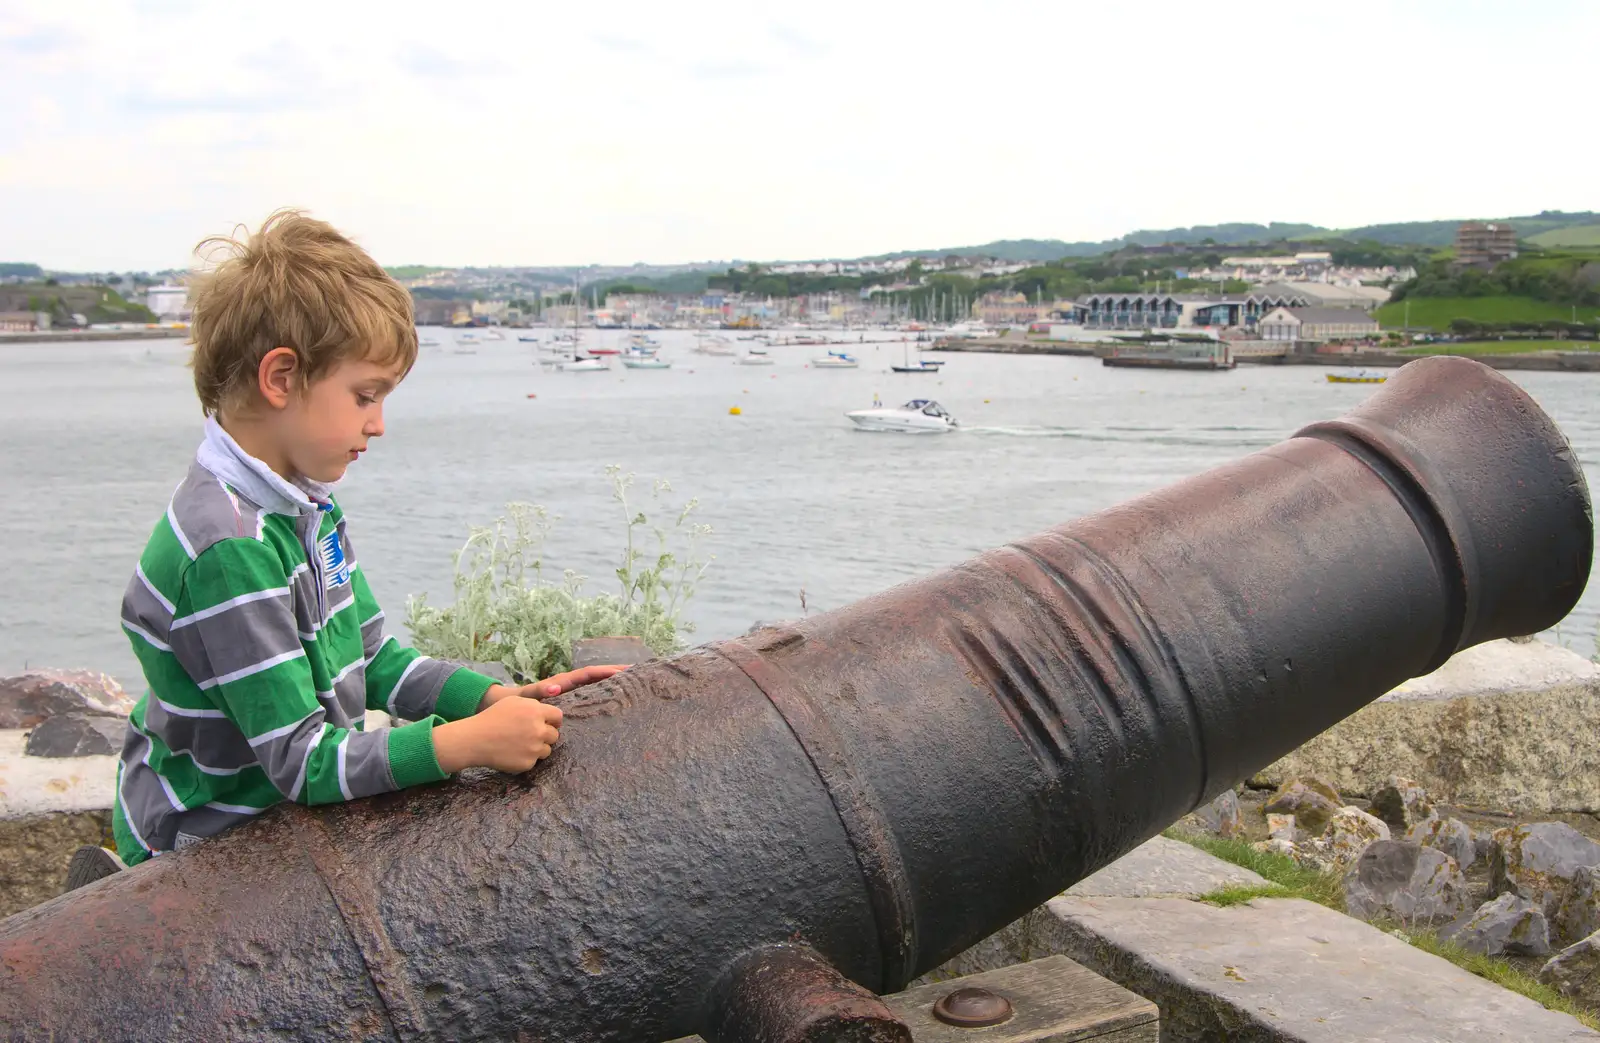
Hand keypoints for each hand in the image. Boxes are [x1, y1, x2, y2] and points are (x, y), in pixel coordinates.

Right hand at [434, 697, 563, 773]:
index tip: (548, 724)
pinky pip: (534, 761)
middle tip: (530, 735)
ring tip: (520, 744)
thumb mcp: (513, 701)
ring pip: (546, 750)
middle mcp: (538, 729)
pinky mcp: (528, 763)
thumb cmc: (492, 717)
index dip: (553, 721)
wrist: (475, 739)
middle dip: (545, 735)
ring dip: (537, 748)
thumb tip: (549, 713)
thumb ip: (533, 705)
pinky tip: (513, 753)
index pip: (558, 716)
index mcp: (536, 711)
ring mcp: (534, 747)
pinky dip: (526, 758)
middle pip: (554, 735)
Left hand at [480, 665, 628, 707]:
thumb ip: (541, 691)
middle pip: (598, 676)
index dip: (606, 671)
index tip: (623, 671)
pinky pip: (591, 696)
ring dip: (612, 683)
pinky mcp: (571, 701)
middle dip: (616, 673)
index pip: (590, 673)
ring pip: (596, 685)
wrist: (512, 704)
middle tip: (637, 674)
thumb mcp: (530, 696)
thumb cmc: (521, 700)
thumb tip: (556, 688)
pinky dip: (603, 694)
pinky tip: (614, 702)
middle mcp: (571, 684)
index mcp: (565, 681)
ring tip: (632, 685)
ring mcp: (572, 692)